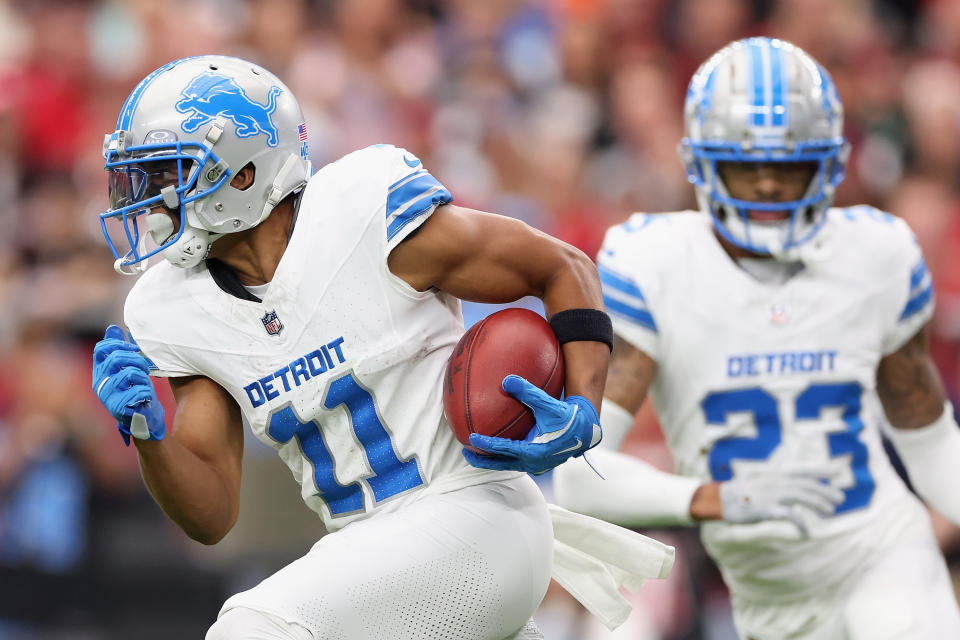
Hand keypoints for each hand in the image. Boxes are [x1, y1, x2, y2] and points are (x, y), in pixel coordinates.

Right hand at [92, 325, 164, 444]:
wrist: (143, 418)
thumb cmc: (136, 391)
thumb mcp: (128, 367)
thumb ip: (120, 348)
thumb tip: (113, 328)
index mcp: (100, 371)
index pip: (101, 348)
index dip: (119, 343)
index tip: (134, 348)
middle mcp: (99, 382)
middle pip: (116, 358)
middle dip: (137, 359)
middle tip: (145, 367)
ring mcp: (107, 396)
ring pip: (129, 373)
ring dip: (143, 375)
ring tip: (145, 382)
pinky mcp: (118, 408)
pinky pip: (138, 390)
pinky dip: (147, 390)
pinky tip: (145, 396)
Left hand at [463, 374, 601, 473]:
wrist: (587, 429)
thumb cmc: (569, 416)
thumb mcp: (549, 404)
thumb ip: (529, 392)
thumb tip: (507, 379)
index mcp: (536, 451)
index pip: (505, 449)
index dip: (487, 444)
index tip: (471, 438)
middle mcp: (534, 462)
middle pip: (502, 464)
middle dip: (482, 460)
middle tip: (465, 451)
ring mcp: (536, 464)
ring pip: (508, 464)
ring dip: (492, 459)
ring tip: (475, 451)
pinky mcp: (538, 461)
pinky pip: (515, 460)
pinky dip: (503, 455)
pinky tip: (496, 444)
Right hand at [719, 470, 844, 535]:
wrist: (721, 499)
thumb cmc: (740, 493)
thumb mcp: (761, 483)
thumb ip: (777, 485)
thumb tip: (791, 490)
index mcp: (776, 474)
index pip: (803, 471)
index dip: (821, 471)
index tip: (837, 472)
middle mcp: (777, 481)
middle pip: (806, 484)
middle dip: (825, 491)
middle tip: (840, 499)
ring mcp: (772, 493)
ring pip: (802, 496)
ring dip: (818, 503)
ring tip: (831, 512)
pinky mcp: (767, 508)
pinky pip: (789, 516)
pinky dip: (801, 524)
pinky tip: (807, 533)